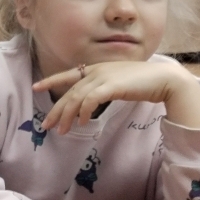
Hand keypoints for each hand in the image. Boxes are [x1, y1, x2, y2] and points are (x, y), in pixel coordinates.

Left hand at [35, 61, 199, 133]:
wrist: (164, 79)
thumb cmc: (143, 83)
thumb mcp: (116, 83)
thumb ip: (102, 88)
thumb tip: (89, 102)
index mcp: (95, 68)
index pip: (67, 75)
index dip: (50, 81)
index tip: (36, 88)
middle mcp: (96, 71)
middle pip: (69, 92)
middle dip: (57, 110)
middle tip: (47, 125)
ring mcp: (103, 77)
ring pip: (76, 98)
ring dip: (68, 116)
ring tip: (62, 131)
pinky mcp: (111, 85)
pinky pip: (90, 100)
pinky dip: (83, 112)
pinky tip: (83, 123)